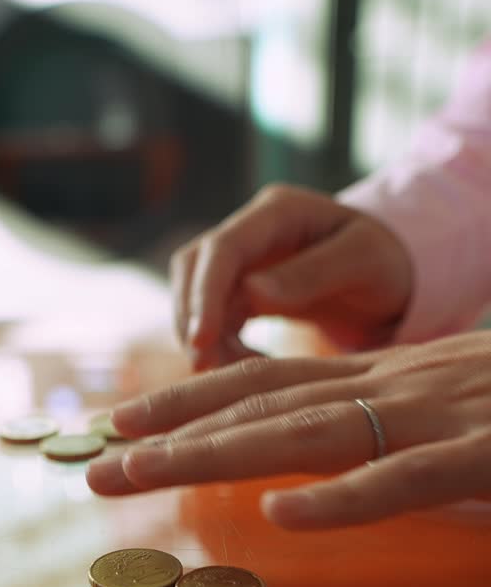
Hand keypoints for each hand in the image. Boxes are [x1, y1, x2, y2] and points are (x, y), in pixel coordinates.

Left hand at [86, 333, 490, 528]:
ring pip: (310, 433)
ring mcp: (439, 418)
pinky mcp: (487, 458)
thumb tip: (322, 463)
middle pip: (262, 402)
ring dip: (215, 455)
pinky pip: (407, 481)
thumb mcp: (451, 401)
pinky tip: (285, 517)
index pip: (267, 379)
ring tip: (138, 474)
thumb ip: (391, 426)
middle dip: (170, 431)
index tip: (122, 422)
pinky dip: (345, 499)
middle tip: (91, 462)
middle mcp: (398, 386)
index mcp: (388, 374)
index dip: (189, 398)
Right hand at [171, 185, 413, 367]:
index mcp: (279, 211)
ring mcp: (244, 260)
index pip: (223, 249)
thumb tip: (251, 292)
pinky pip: (215, 317)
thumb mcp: (362, 261)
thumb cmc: (386, 260)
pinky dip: (220, 346)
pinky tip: (244, 370)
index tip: (200, 340)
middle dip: (194, 319)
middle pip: (194, 269)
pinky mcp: (242, 289)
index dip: (204, 294)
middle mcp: (251, 229)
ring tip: (236, 375)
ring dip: (204, 337)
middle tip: (206, 368)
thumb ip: (311, 273)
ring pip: (196, 295)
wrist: (391, 274)